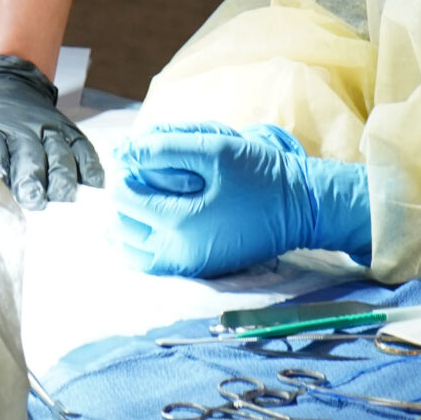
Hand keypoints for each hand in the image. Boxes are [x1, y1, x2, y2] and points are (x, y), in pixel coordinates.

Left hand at [0, 54, 104, 209]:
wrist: (5, 82)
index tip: (0, 188)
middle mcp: (20, 128)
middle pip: (28, 153)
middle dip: (32, 177)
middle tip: (34, 200)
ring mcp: (47, 128)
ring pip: (58, 151)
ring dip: (62, 175)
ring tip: (63, 196)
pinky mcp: (67, 130)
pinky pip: (82, 146)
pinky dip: (89, 165)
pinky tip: (93, 183)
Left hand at [111, 120, 370, 275]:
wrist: (300, 208)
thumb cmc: (260, 175)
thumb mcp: (214, 148)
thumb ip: (165, 147)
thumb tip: (125, 151)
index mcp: (181, 222)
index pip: (124, 199)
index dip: (122, 173)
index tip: (133, 157)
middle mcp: (180, 253)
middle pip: (120, 228)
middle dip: (119, 199)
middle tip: (133, 175)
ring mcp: (189, 267)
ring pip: (131, 253)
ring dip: (124, 224)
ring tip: (137, 199)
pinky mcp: (199, 271)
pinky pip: (152, 264)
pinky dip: (139, 244)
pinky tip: (148, 222)